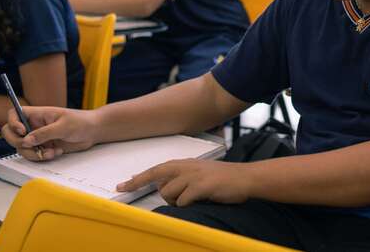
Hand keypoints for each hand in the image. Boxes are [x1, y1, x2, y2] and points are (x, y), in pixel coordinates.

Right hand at [0, 106, 98, 160]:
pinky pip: (34, 155)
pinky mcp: (44, 147)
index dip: (13, 123)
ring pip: (22, 148)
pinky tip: (55, 153)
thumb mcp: (64, 126)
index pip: (14, 113)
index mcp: (37, 114)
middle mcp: (34, 125)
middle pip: (12, 134)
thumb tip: (26, 141)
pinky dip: (41, 157)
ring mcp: (38, 137)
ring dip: (33, 153)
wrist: (93, 132)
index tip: (22, 131)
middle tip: (32, 147)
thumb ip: (45, 133)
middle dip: (18, 143)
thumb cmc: (81, 122)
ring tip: (51, 152)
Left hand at [117, 159, 251, 206]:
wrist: (246, 178)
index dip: (138, 178)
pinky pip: (182, 201)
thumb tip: (166, 188)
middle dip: (150, 188)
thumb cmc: (225, 179)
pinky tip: (200, 200)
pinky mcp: (201, 186)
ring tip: (193, 199)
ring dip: (176, 201)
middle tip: (142, 193)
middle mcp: (187, 167)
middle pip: (158, 179)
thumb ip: (184, 178)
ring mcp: (193, 175)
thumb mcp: (201, 173)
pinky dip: (187, 205)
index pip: (157, 169)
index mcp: (186, 163)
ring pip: (168, 192)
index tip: (123, 185)